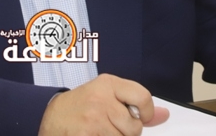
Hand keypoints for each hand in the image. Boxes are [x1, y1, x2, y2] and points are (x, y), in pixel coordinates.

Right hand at [38, 74, 169, 135]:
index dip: (146, 113)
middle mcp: (101, 99)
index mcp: (108, 84)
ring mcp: (93, 119)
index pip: (143, 98)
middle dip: (126, 132)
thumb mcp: (107, 96)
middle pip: (134, 128)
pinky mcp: (86, 135)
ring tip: (100, 131)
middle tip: (110, 126)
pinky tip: (94, 135)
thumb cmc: (81, 106)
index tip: (139, 117)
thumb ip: (136, 105)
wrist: (51, 117)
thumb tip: (164, 115)